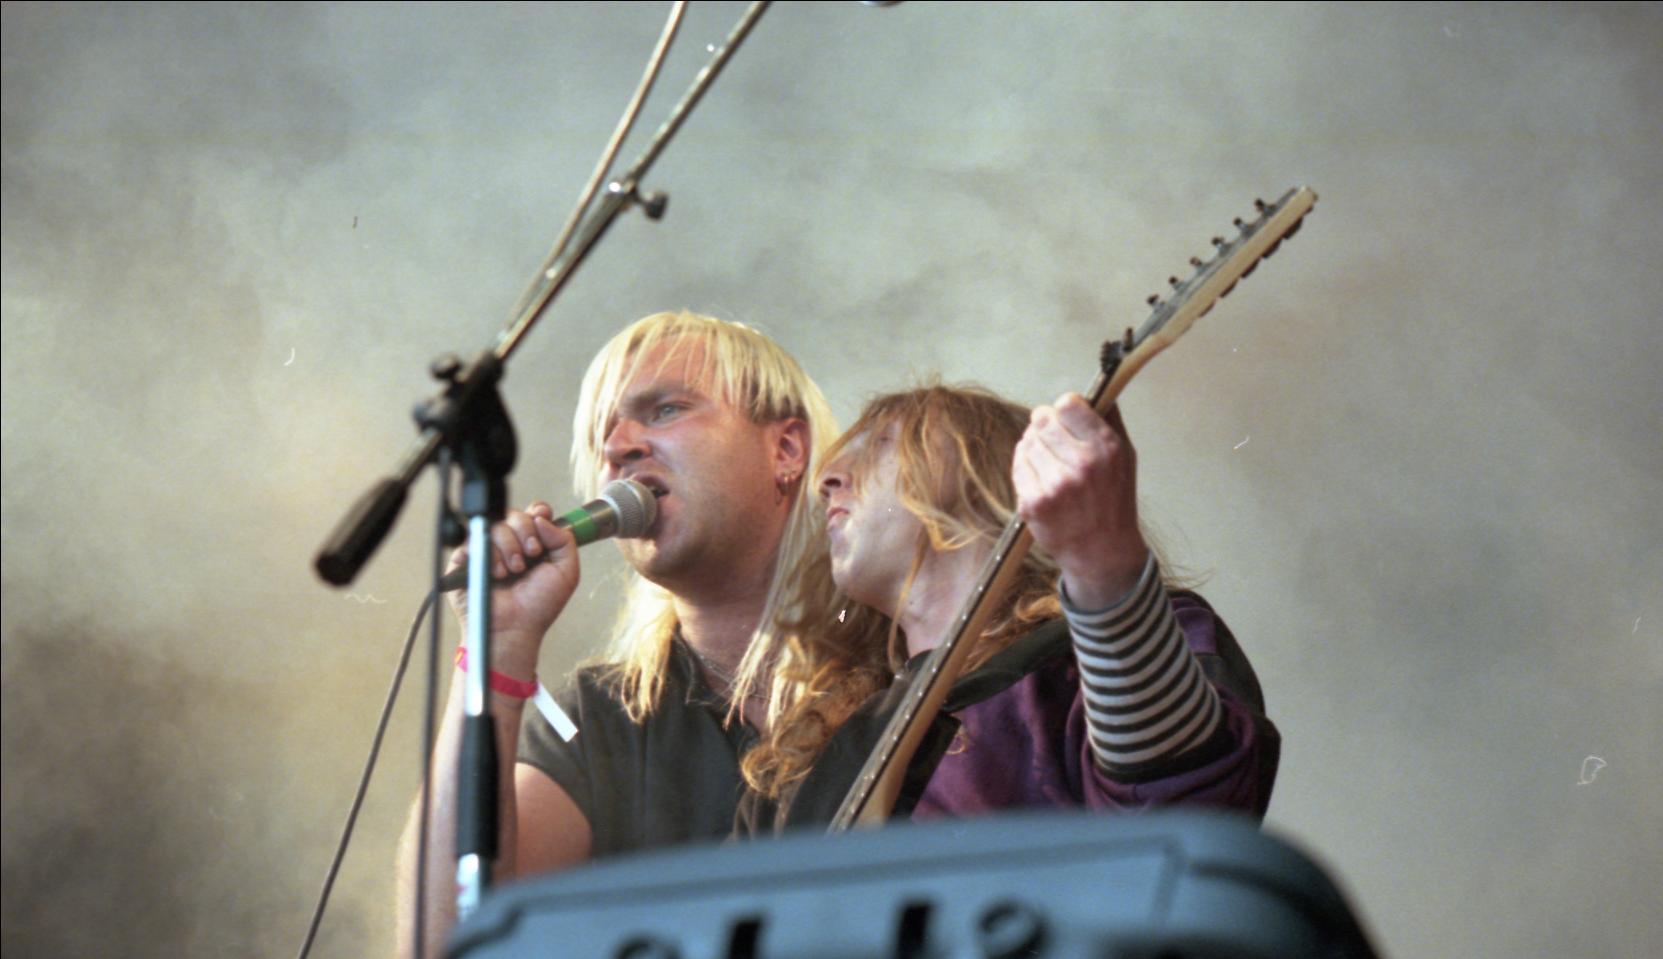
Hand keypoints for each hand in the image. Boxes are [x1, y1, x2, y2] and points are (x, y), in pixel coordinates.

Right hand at [444, 501, 580, 678]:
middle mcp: (510, 542)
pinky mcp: (466, 557)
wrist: (513, 628)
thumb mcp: (566, 572)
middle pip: (514, 513)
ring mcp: (487, 549)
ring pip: (494, 524)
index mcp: (533, 542)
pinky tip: (496, 573)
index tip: (541, 533)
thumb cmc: (538, 606)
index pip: (534, 512)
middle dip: (525, 533)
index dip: (538, 515)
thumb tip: (541, 516)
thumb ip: (564, 540)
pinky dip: (489, 554)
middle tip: (530, 557)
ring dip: (508, 547)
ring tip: (512, 571)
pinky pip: (473, 538)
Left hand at [1012, 393, 1147, 609]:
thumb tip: (1097, 389)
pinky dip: (1025, 467)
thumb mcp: (1126, 456)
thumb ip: (1110, 420)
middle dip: (1044, 425)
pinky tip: (1041, 478)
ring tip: (1050, 463)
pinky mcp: (1033, 503)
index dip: (1065, 409)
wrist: (1102, 552)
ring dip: (1034, 446)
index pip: (1068, 403)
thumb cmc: (1114, 500)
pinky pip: (1018, 465)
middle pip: (1042, 419)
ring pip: (1027, 441)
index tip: (1067, 418)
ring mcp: (1055, 485)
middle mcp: (1082, 465)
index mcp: (1106, 448)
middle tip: (1053, 439)